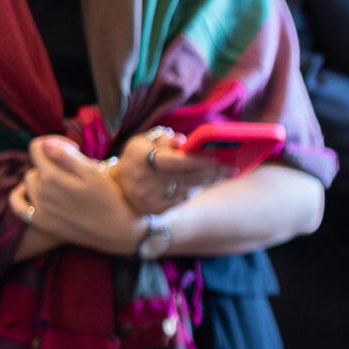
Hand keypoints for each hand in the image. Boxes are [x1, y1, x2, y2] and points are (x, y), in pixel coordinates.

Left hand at [25, 136, 150, 255]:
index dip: (55, 142)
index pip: (38, 147)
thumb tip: (45, 144)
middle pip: (37, 165)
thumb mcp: (94, 173)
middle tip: (77, 169)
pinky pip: (17, 205)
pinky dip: (19, 196)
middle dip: (54, 161)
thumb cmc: (111, 200)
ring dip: (42, 177)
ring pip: (29, 182)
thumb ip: (67, 155)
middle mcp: (40, 193)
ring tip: (64, 182)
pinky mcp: (42, 223)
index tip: (75, 149)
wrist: (119, 233)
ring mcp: (39, 209)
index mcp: (52, 177)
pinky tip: (28, 192)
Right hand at [110, 127, 234, 214]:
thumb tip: (183, 141)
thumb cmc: (135, 157)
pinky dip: (192, 190)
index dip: (198, 161)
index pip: (177, 162)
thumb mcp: (143, 142)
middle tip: (232, 169)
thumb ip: (163, 138)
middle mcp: (146, 181)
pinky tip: (199, 183)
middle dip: (212, 173)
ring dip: (205, 181)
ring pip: (189, 189)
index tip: (218, 159)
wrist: (115, 186)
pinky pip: (182, 199)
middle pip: (188, 177)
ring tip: (220, 173)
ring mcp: (151, 198)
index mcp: (142, 159)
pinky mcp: (156, 210)